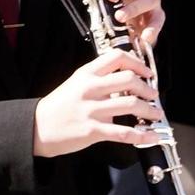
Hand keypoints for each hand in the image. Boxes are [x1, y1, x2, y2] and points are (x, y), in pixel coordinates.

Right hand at [33, 49, 161, 157]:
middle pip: (129, 79)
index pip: (117, 57)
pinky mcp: (93, 130)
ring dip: (150, 110)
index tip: (146, 72)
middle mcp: (90, 88)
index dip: (137, 63)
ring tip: (157, 113)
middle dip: (147, 88)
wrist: (37, 127)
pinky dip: (144, 135)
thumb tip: (127, 82)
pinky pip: (125, 132)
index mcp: (86, 74)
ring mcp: (92, 109)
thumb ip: (99, 80)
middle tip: (153, 94)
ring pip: (131, 105)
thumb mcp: (75, 83)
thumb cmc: (58, 107)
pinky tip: (153, 136)